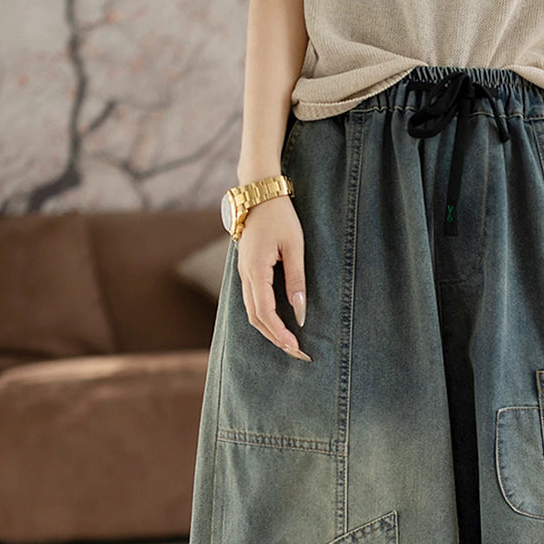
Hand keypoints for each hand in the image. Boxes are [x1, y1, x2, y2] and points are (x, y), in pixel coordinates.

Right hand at [236, 195, 310, 360]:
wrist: (259, 191)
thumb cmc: (280, 215)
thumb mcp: (295, 247)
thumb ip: (297, 281)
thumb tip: (300, 313)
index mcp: (255, 270)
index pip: (265, 312)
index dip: (280, 333)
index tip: (296, 347)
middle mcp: (245, 274)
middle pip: (256, 318)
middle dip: (275, 338)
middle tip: (297, 352)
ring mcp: (243, 272)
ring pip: (252, 311)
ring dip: (269, 330)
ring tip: (289, 342)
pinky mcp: (247, 270)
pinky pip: (252, 301)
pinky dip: (264, 317)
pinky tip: (279, 324)